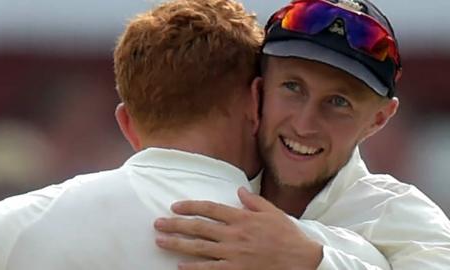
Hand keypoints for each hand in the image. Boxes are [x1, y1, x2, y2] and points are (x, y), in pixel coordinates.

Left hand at [154, 187, 322, 269]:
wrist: (301, 261)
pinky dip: (193, 268)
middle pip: (198, 228)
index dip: (190, 206)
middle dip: (176, 225)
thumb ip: (253, 201)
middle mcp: (234, 234)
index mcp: (242, 218)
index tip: (175, 206)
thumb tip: (238, 190)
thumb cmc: (287, 236)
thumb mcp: (273, 212)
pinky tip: (180, 266)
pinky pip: (210, 269)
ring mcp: (233, 254)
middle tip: (158, 224)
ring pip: (199, 248)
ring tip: (160, 241)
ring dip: (177, 244)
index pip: (210, 208)